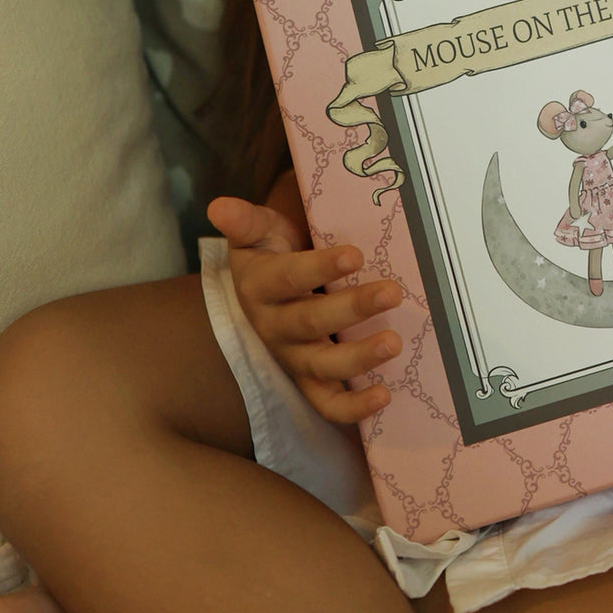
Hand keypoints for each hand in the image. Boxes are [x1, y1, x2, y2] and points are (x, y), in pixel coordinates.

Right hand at [206, 171, 401, 424]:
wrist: (269, 289)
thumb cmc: (273, 252)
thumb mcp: (258, 232)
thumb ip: (246, 221)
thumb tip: (219, 206)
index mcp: (260, 285)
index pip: (288, 277)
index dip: (319, 268)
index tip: (355, 254)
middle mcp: (274, 326)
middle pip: (310, 322)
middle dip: (351, 307)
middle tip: (392, 292)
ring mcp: (292, 358)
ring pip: (321, 365)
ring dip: (358, 357)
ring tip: (393, 342)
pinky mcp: (309, 382)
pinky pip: (327, 403)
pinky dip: (353, 407)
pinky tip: (384, 396)